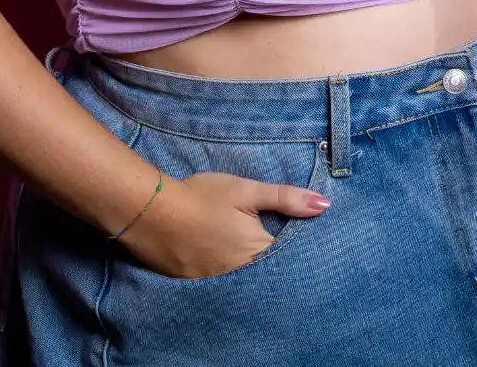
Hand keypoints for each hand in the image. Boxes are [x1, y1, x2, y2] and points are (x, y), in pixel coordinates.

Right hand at [115, 170, 330, 279]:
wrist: (152, 212)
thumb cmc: (202, 197)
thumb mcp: (246, 190)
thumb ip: (285, 199)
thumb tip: (324, 205)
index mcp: (258, 251)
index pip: (289, 258)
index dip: (296, 248)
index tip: (300, 237)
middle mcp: (241, 275)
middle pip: (267, 272)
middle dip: (274, 261)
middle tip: (266, 241)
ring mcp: (218, 284)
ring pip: (245, 280)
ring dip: (250, 269)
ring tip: (244, 250)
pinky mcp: (197, 285)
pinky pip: (222, 284)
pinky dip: (227, 274)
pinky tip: (221, 258)